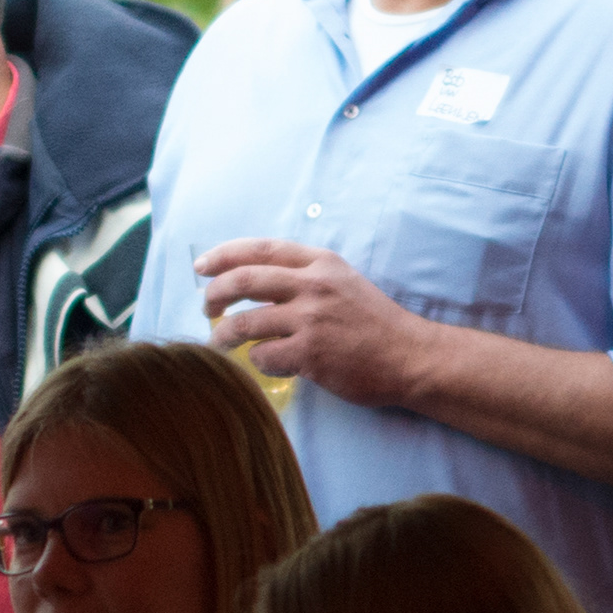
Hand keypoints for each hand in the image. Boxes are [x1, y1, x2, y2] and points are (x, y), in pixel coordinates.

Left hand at [198, 238, 434, 410]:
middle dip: (213, 295)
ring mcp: (312, 319)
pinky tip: (270, 363)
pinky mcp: (311, 353)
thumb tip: (249, 280)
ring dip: (223, 335)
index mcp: (320, 263)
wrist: (412, 356)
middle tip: (206, 310)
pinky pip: (262, 355)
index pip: (259, 249)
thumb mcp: (341, 282)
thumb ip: (302, 276)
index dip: (222, 255)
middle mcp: (314, 285)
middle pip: (241, 280)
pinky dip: (258, 361)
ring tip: (221, 343)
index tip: (200, 267)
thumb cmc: (373, 322)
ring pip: (243, 323)